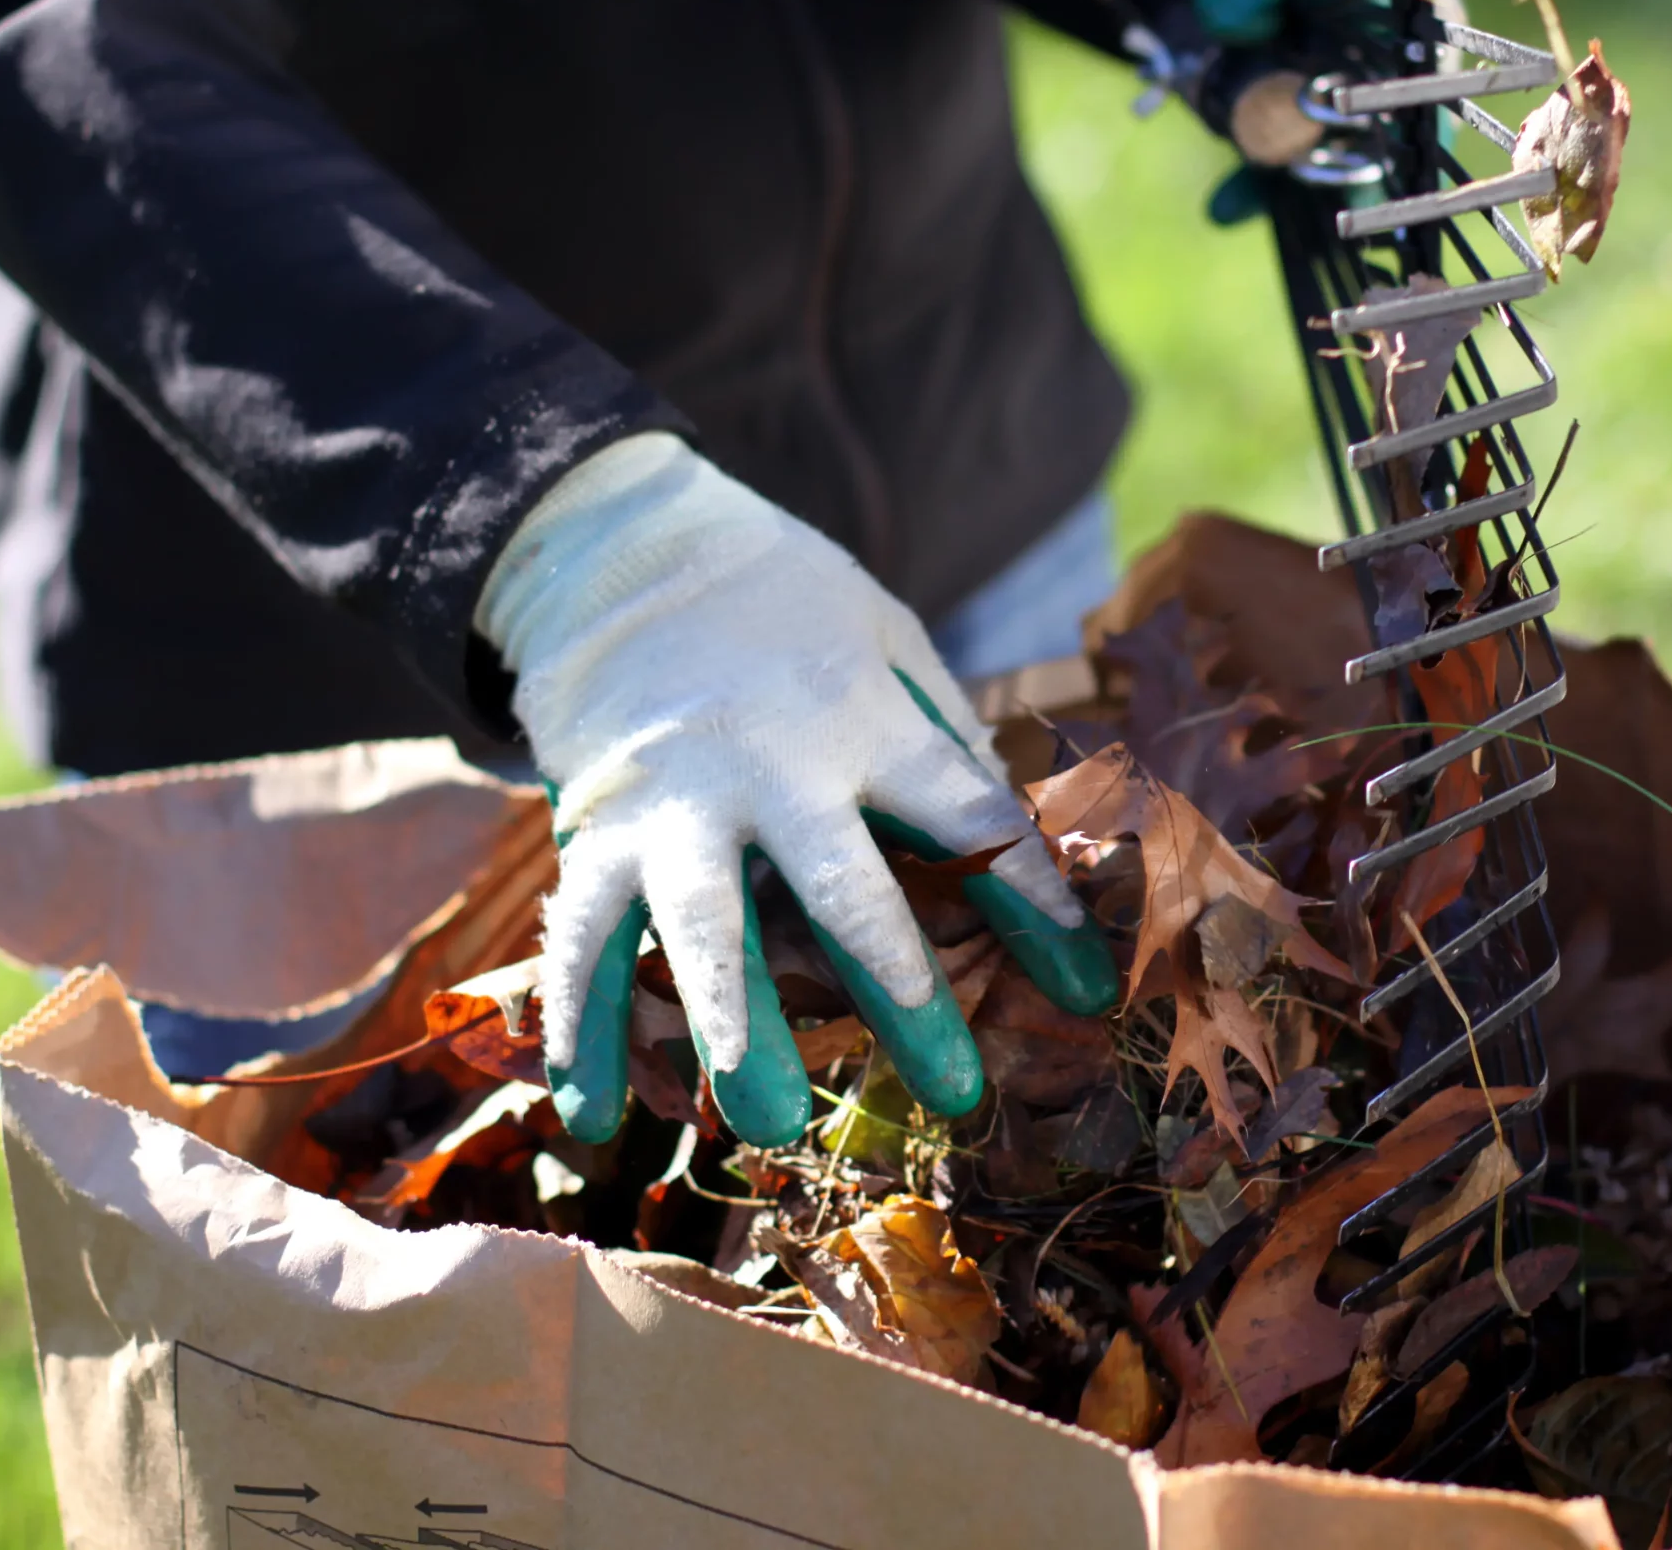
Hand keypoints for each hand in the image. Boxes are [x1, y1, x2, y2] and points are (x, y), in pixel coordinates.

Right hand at [476, 434, 1116, 1145]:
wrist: (627, 548)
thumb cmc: (788, 607)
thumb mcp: (888, 639)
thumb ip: (942, 739)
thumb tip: (1014, 844)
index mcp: (865, 720)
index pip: (971, 820)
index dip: (1036, 905)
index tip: (1088, 988)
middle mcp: (772, 769)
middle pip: (846, 894)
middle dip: (904, 994)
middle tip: (955, 1093)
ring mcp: (676, 805)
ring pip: (706, 931)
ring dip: (738, 1031)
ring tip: (770, 1124)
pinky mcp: (596, 830)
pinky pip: (584, 941)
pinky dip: (583, 1031)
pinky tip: (593, 1114)